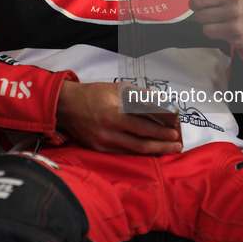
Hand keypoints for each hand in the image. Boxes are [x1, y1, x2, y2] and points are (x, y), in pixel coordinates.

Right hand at [56, 81, 181, 153]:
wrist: (65, 106)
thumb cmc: (93, 94)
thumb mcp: (116, 88)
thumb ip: (140, 96)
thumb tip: (161, 103)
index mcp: (113, 113)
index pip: (142, 124)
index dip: (160, 129)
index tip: (174, 131)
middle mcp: (108, 130)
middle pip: (141, 142)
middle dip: (162, 144)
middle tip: (177, 145)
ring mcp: (103, 142)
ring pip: (134, 151)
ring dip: (154, 151)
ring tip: (168, 149)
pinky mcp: (98, 150)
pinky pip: (123, 153)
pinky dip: (138, 153)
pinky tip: (150, 151)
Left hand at [188, 0, 242, 50]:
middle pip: (194, 2)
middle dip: (199, 5)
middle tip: (211, 4)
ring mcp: (234, 13)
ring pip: (200, 17)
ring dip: (206, 18)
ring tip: (219, 14)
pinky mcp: (234, 31)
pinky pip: (207, 30)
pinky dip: (212, 29)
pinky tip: (222, 24)